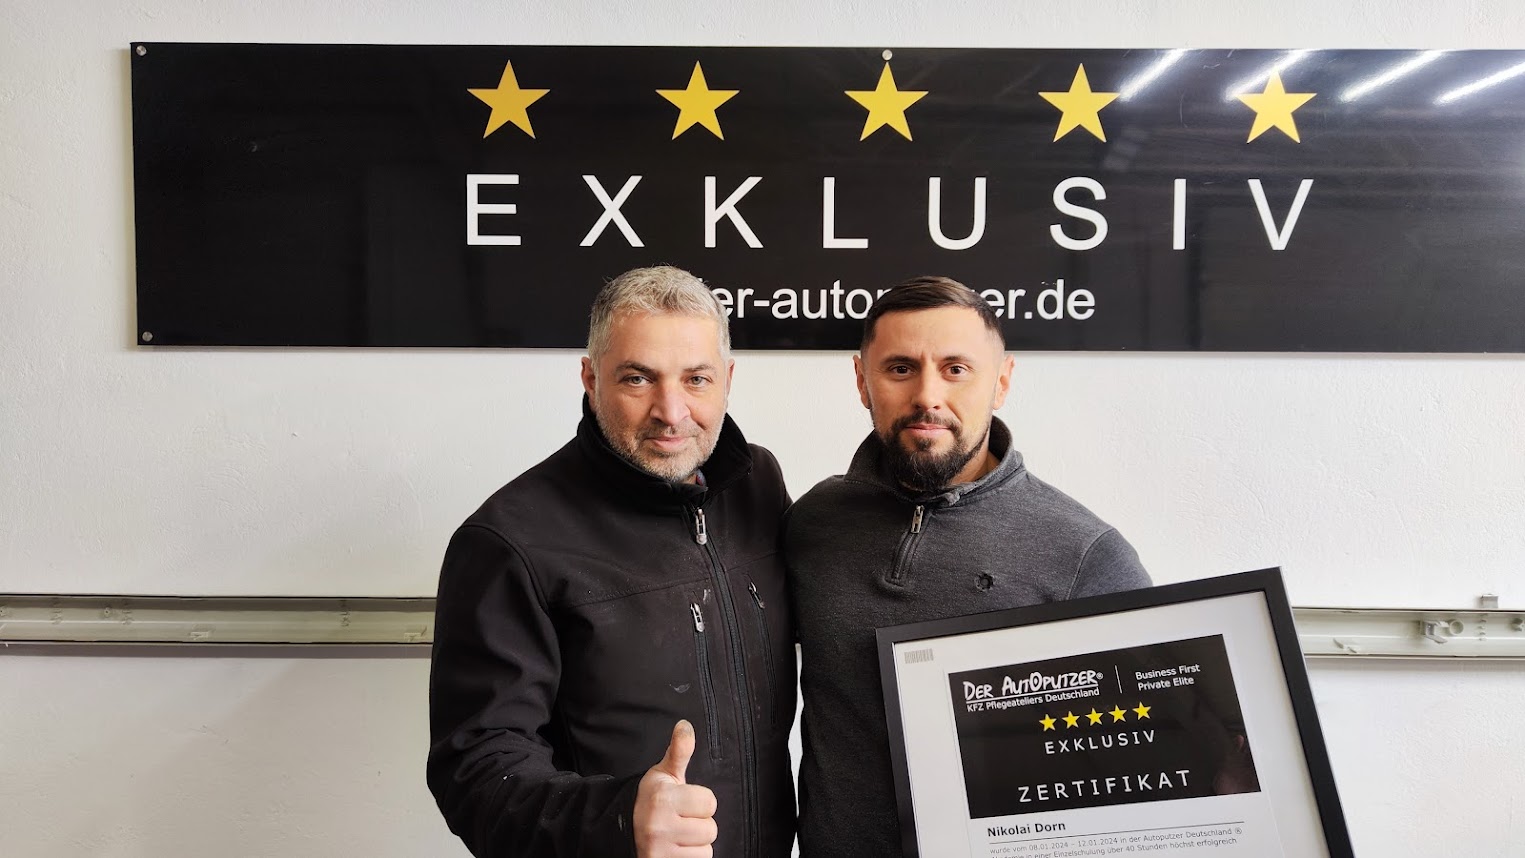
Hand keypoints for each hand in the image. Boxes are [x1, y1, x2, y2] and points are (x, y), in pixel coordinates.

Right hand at [633, 720, 717, 857]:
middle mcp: (658, 825)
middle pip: (710, 829)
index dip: (700, 803)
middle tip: (680, 821)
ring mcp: (659, 850)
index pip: (709, 803)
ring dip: (695, 845)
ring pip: (706, 850)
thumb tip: (685, 726)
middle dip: (699, 825)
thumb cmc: (650, 801)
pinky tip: (676, 850)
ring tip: (677, 837)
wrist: (622, 831)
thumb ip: (679, 751)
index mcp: (662, 798)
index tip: (684, 803)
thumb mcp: (663, 774)